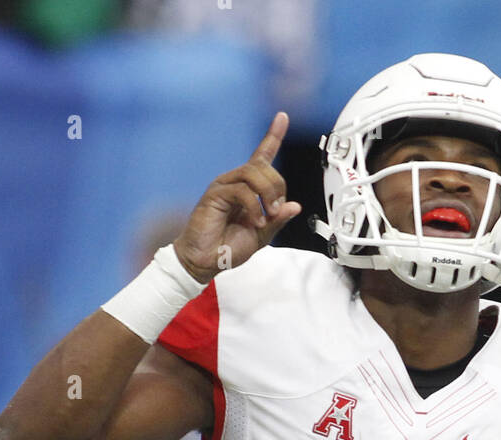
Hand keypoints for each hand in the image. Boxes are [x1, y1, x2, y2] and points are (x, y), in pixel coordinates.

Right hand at [173, 112, 301, 281]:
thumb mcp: (261, 236)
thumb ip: (277, 221)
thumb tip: (295, 206)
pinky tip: (254, 221)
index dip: (273, 136)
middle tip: (275, 213)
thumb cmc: (228, 247)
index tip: (282, 117)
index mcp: (247, 189)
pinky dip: (253, 207)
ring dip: (267, 195)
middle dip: (277, 188)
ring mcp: (223, 186)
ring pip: (253, 174)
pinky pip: (241, 191)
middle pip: (264, 167)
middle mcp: (235, 182)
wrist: (205, 261)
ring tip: (266, 217)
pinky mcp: (215, 195)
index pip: (262, 156)